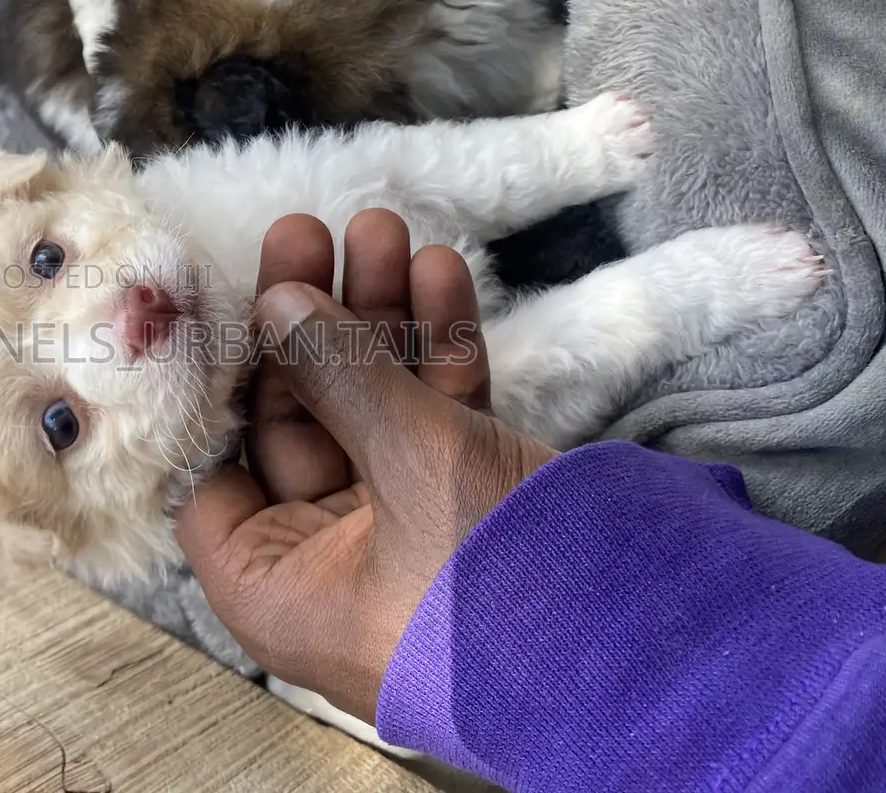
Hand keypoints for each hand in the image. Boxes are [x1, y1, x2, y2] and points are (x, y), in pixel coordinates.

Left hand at [176, 209, 557, 722]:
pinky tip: (441, 271)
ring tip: (383, 227)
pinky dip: (441, 353)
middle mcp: (330, 568)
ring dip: (380, 320)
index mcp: (281, 591)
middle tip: (306, 230)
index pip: (212, 479)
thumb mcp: (413, 465)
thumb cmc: (508, 587)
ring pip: (372, 409)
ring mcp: (405, 537)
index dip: (217, 389)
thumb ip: (340, 377)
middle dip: (311, 323)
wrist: (673, 658)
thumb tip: (278, 301)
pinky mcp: (475, 512)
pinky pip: (439, 421)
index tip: (230, 304)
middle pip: (296, 422)